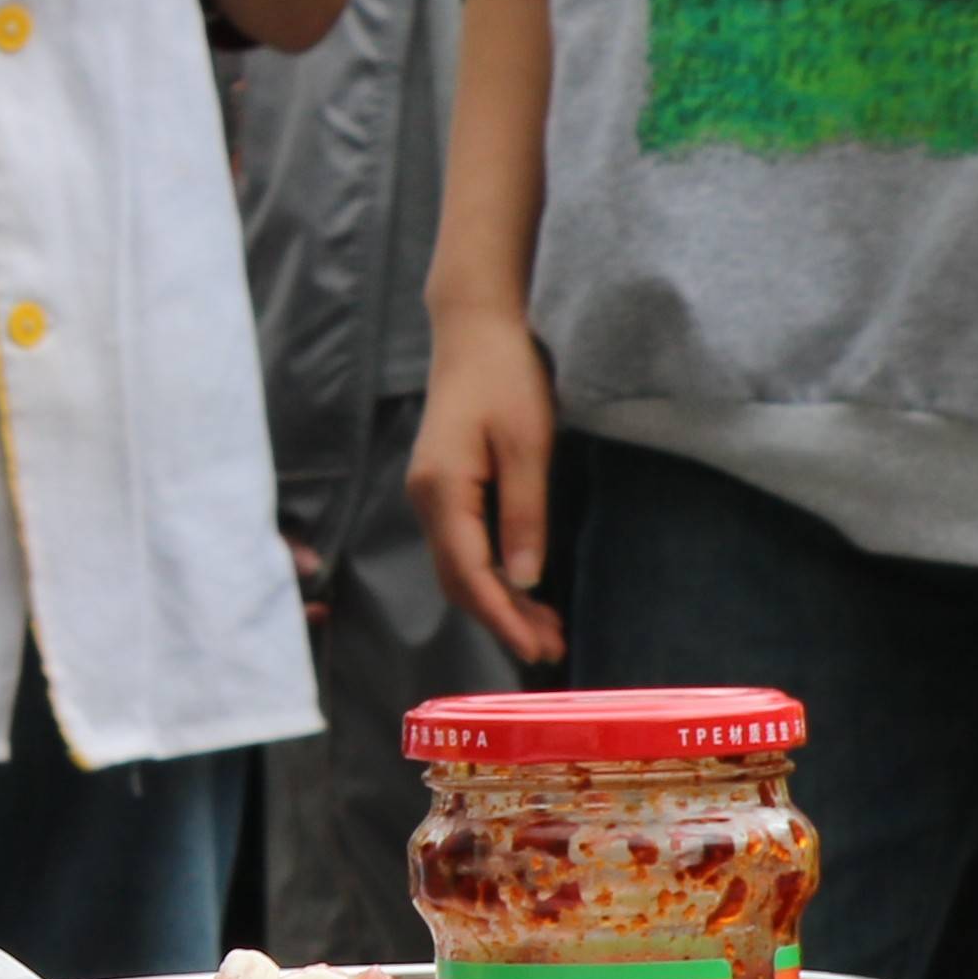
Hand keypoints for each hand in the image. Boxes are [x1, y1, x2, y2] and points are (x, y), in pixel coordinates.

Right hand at [411, 304, 567, 666]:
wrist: (475, 328)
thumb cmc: (506, 376)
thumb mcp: (528, 444)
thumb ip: (525, 514)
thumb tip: (525, 580)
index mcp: (441, 490)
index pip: (469, 574)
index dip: (503, 618)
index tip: (539, 648)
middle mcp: (425, 499)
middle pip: (458, 580)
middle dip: (502, 620)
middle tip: (552, 650)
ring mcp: (429, 494)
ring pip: (458, 567)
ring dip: (498, 602)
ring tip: (545, 630)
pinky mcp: (442, 487)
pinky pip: (462, 547)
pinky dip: (491, 576)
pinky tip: (523, 587)